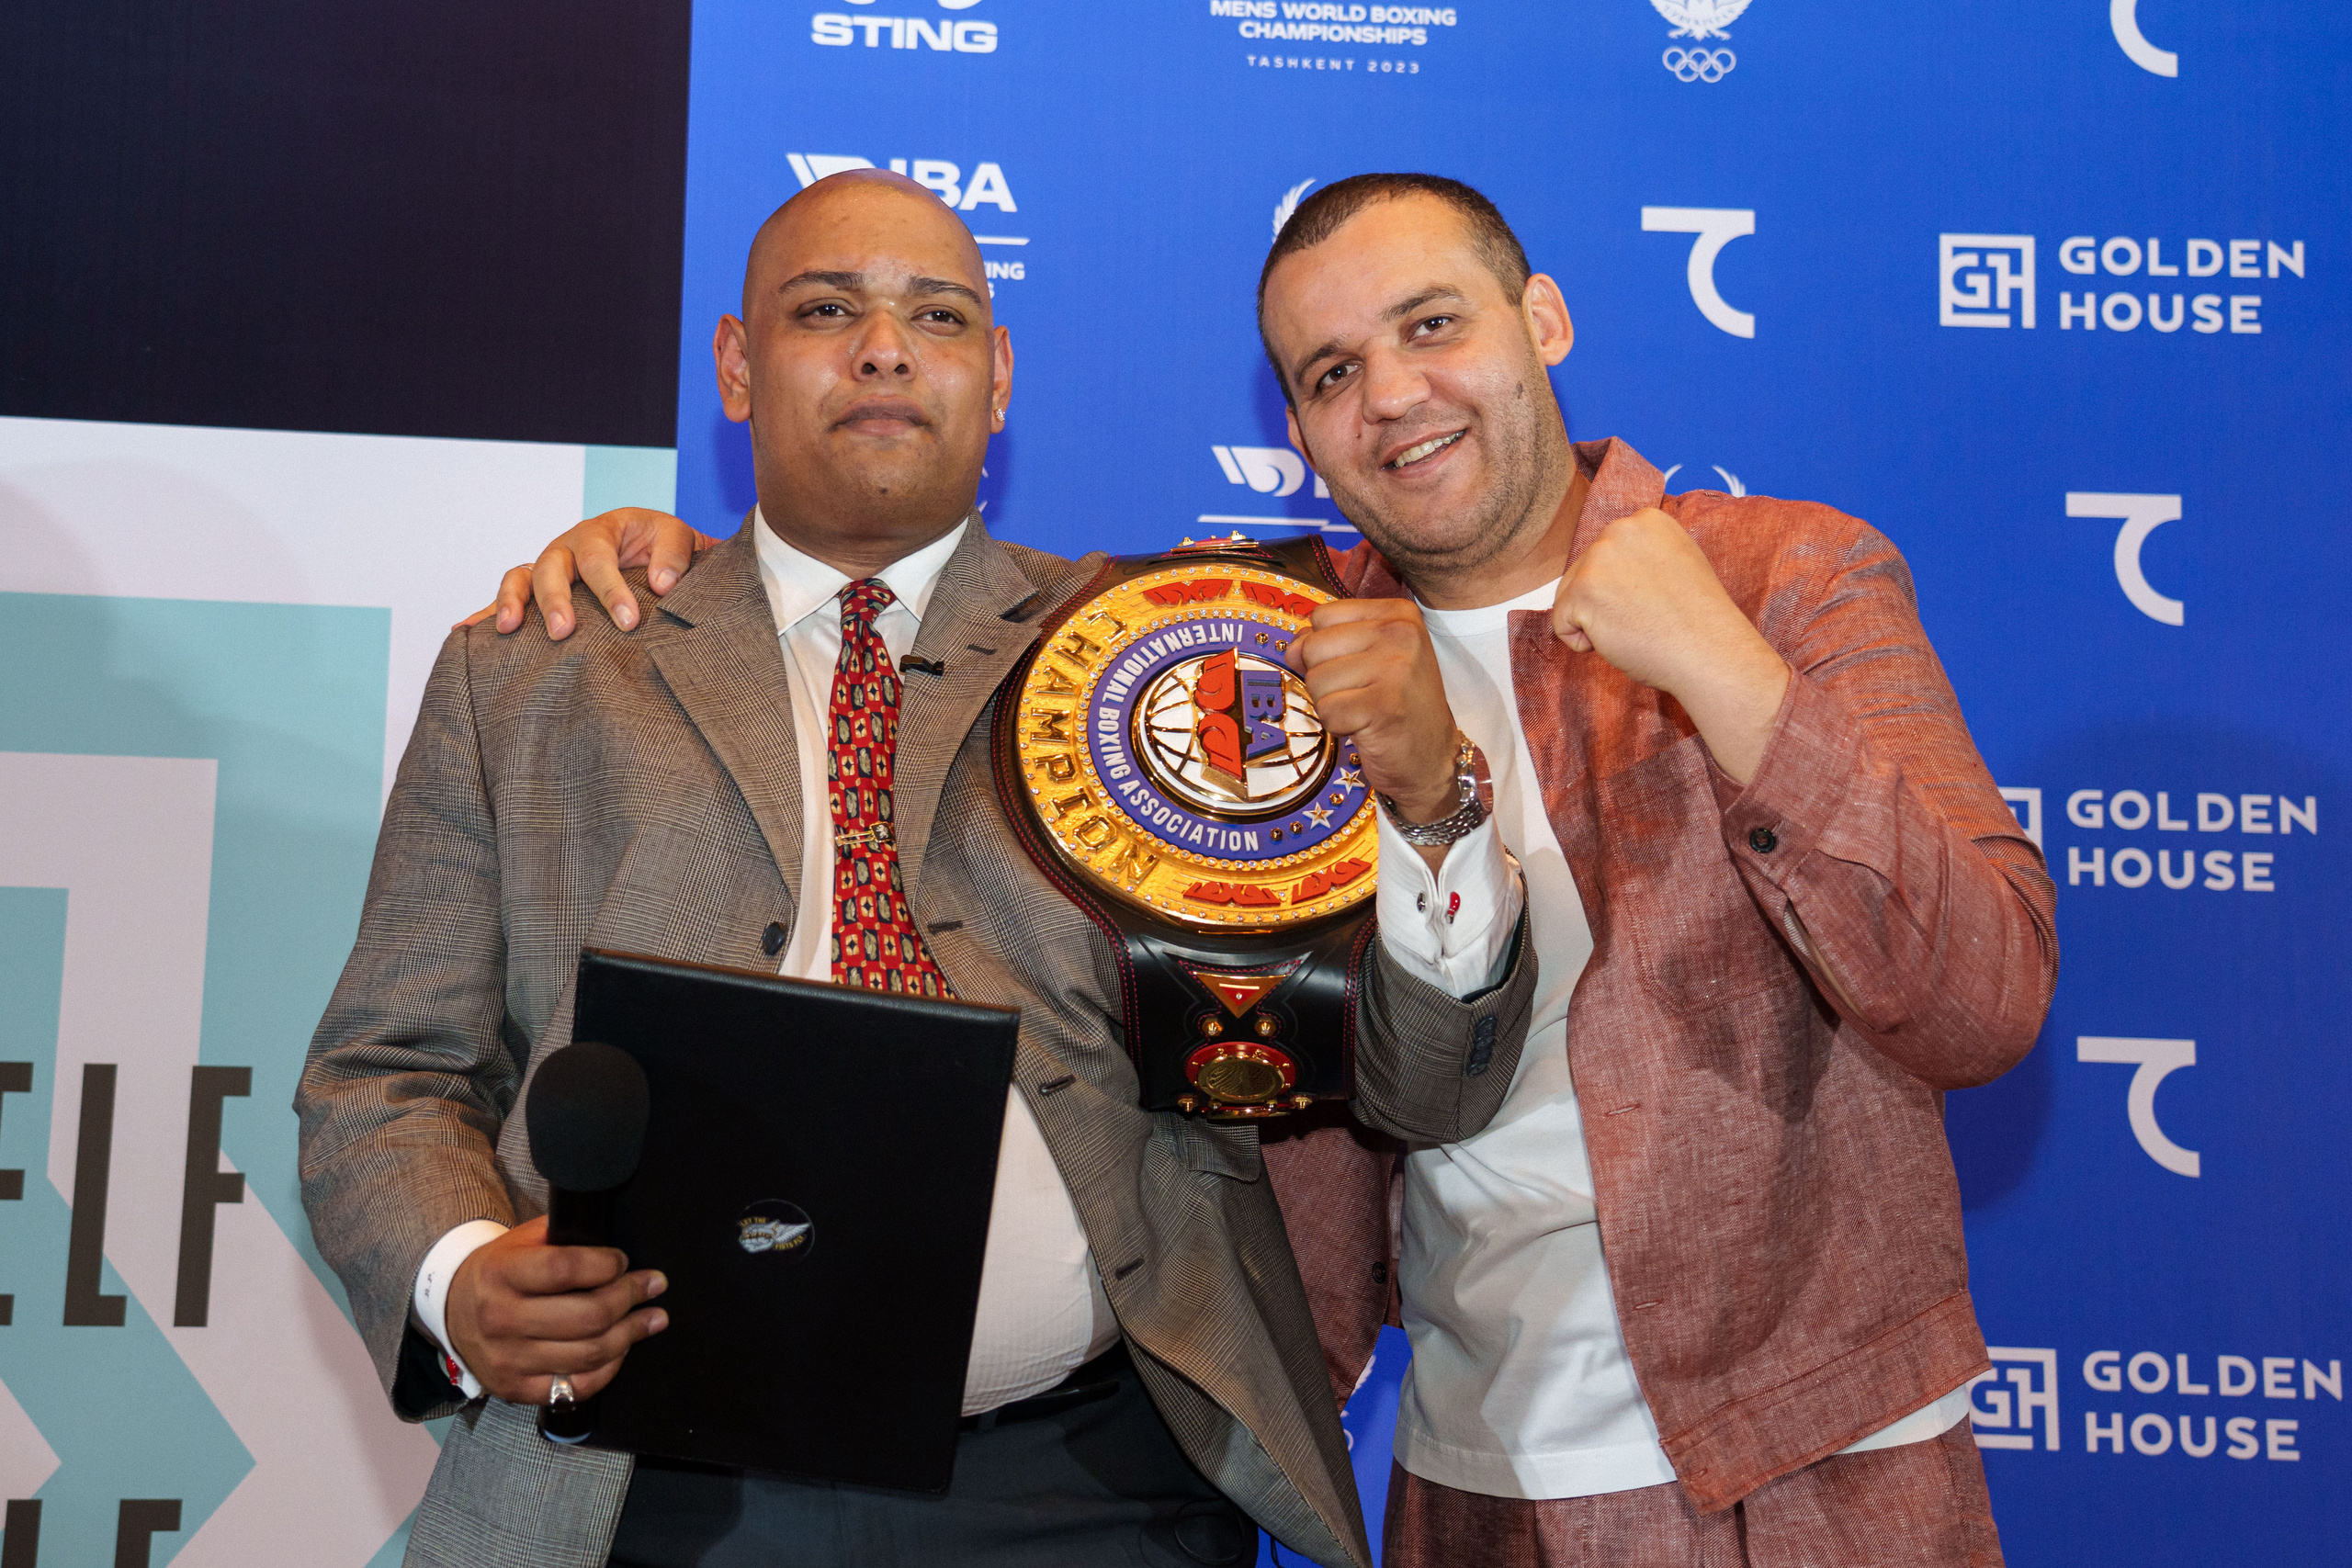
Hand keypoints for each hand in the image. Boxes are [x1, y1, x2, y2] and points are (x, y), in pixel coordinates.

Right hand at [442, 1216, 668, 1404]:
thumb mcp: (520, 1241)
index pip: (565, 1268)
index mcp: (500, 1273)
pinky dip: (608, 1369)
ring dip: (631, 1334)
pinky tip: (623, 1349)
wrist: (451, 1310)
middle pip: (587, 1315)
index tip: (623, 1260)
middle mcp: (500, 1319)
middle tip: (653, 1285)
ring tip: (653, 1318)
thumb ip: (562, 1235)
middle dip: (630, 1297)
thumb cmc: (500, 1270)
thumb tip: (612, 1239)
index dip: (605, 1264)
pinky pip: (576, 1387)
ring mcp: (507, 1359)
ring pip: (589, 1353)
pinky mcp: (515, 1388)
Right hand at [455, 509, 717, 639]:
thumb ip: (675, 556)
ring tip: (508, 629)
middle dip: (556, 600)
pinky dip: (485, 612)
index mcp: (603, 530)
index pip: (599, 558)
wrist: (661, 552)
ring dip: (511, 603)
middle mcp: (570, 546)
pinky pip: (509, 597)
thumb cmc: (665, 548)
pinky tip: (464, 631)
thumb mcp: (679, 540)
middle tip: (565, 632)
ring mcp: (551, 566)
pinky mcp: (540, 589)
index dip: (611, 590)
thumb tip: (662, 584)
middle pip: (551, 567)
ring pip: (521, 578)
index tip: (629, 622)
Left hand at [1290, 598, 1460, 842]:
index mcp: (1398, 613)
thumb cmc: (1395, 704)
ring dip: (1332, 704)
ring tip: (1365, 710)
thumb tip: (1292, 648)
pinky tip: (1367, 727)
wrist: (1430, 757)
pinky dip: (1338, 726)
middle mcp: (1400, 633)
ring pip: (1315, 680)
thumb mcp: (1367, 658)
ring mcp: (1395, 668)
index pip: (1322, 616)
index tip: (1360, 669)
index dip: (1326, 648)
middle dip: (1325, 678)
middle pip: (1312, 646)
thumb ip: (1325, 641)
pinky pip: (1326, 710)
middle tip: (1361, 694)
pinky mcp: (1383, 705)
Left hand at [1551, 507, 1789, 782]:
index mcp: (1646, 520)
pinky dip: (1585, 643)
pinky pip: (1561, 625)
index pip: (1606, 557)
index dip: (1624, 589)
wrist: (1711, 652)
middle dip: (1606, 605)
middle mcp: (1620, 529)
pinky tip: (1621, 639)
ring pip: (1570, 598)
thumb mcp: (1675, 565)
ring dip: (1596, 622)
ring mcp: (1599, 557)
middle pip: (1582, 574)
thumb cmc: (1697, 621)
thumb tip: (1607, 568)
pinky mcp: (1583, 590)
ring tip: (1636, 626)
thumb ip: (1641, 556)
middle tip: (1647, 617)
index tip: (1657, 600)